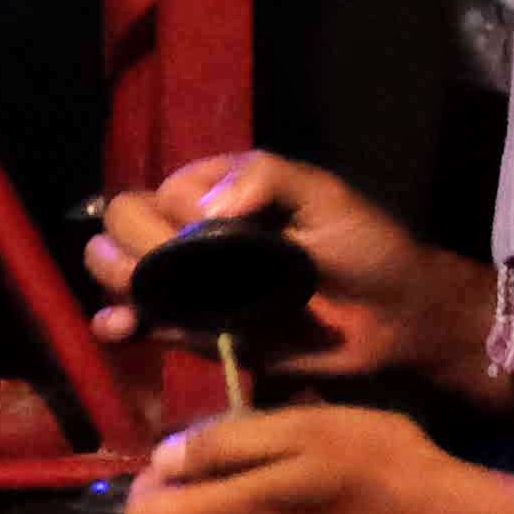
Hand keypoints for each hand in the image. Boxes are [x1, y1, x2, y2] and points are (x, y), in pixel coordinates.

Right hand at [83, 152, 491, 394]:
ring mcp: (197, 287)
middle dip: (137, 246)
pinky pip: (149, 326)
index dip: (170, 213)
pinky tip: (119, 327)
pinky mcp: (203, 335)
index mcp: (221, 192)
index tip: (204, 230)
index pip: (160, 192)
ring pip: (125, 275)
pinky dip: (122, 324)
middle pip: (129, 228)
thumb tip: (201, 211)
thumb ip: (265, 179)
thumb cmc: (364, 244)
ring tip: (134, 298)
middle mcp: (198, 235)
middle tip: (171, 269)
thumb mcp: (324, 195)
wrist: (395, 319)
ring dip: (117, 282)